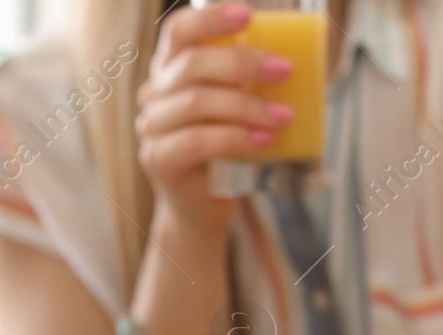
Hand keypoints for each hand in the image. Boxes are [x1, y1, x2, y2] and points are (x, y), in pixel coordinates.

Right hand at [137, 2, 294, 233]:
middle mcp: (153, 94)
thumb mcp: (234, 110)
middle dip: (242, 63)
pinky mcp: (159, 160)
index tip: (248, 14)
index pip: (178, 31)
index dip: (210, 17)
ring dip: (246, 106)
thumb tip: (291, 60)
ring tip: (284, 116)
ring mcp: (151, 128)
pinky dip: (234, 137)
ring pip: (197, 102)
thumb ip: (245, 84)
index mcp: (170, 71)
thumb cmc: (224, 152)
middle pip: (192, 65)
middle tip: (283, 70)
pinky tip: (263, 140)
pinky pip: (196, 141)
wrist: (201, 208)